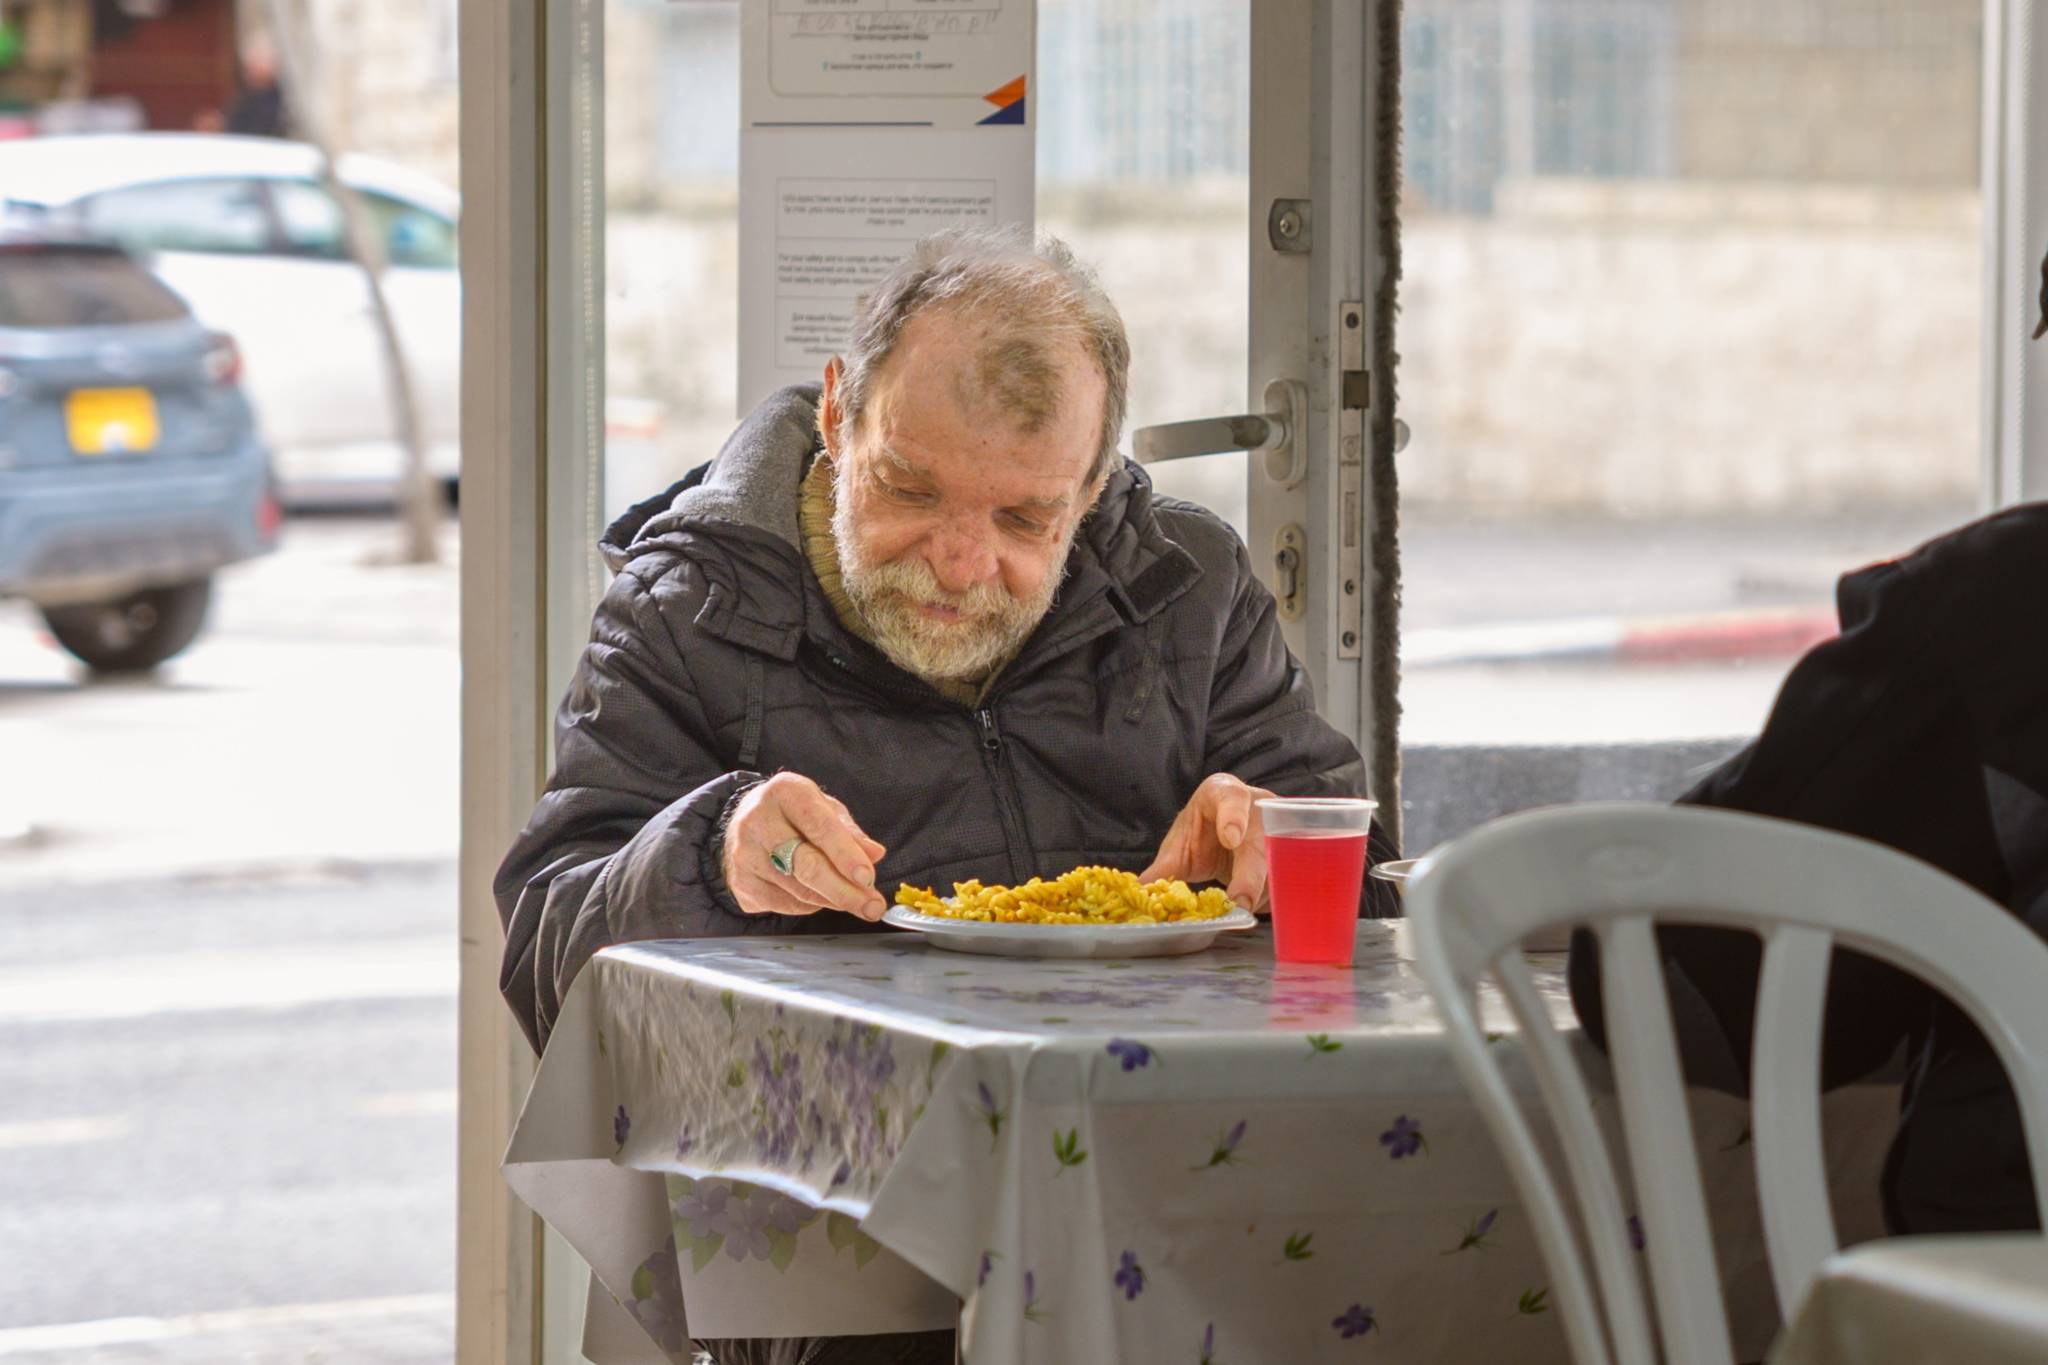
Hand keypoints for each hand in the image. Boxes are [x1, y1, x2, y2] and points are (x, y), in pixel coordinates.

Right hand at [721, 773, 888, 920]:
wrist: (747, 822)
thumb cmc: (794, 814)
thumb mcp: (825, 810)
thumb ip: (850, 833)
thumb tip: (874, 855)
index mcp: (785, 792)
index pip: (819, 827)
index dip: (846, 855)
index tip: (867, 877)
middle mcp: (758, 820)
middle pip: (806, 865)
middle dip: (844, 891)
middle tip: (872, 906)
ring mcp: (744, 854)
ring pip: (798, 890)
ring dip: (834, 901)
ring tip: (857, 902)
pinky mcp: (740, 881)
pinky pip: (784, 905)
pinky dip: (811, 906)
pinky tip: (823, 898)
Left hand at [1138, 773, 1275, 911]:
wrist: (1228, 832)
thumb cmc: (1204, 832)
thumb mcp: (1181, 845)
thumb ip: (1166, 867)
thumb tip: (1142, 889)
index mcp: (1223, 793)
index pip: (1231, 798)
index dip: (1232, 816)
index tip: (1231, 838)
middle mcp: (1257, 805)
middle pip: (1258, 839)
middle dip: (1251, 873)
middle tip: (1240, 900)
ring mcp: (1280, 826)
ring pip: (1276, 864)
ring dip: (1259, 891)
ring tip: (1240, 905)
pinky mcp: (1293, 850)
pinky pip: (1287, 878)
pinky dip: (1270, 897)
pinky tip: (1256, 903)